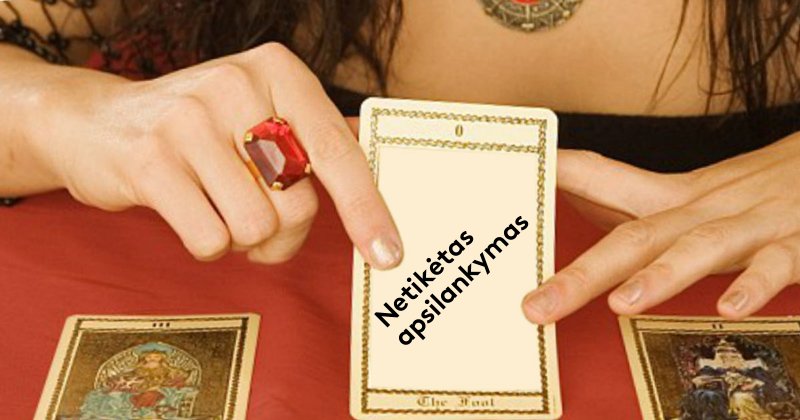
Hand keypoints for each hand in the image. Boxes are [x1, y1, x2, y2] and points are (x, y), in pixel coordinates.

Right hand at [33, 43, 401, 267]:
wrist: (96, 121)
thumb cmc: (200, 129)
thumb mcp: (260, 111)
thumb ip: (314, 139)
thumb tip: (377, 180)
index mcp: (278, 71)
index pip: (337, 151)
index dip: (367, 209)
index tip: (388, 255)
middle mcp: (237, 85)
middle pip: (299, 204)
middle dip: (285, 235)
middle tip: (260, 225)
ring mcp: (189, 120)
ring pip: (256, 228)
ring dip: (244, 242)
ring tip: (219, 210)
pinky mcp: (149, 161)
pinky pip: (210, 240)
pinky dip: (207, 244)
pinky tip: (189, 212)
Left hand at [522, 134, 799, 322]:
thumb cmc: (755, 190)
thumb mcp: (692, 194)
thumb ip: (637, 203)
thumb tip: (572, 194)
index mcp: (675, 198)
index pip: (605, 178)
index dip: (559, 176)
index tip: (512, 182)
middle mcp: (704, 208)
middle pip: (636, 236)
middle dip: (583, 274)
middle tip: (535, 306)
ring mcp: (750, 225)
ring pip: (699, 247)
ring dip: (661, 274)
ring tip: (622, 303)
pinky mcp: (797, 244)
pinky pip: (776, 265)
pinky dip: (754, 284)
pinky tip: (731, 307)